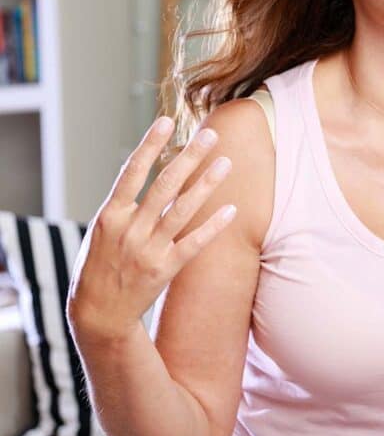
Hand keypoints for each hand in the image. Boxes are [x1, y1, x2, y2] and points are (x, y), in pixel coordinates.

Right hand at [67, 116, 236, 342]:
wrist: (98, 314)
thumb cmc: (100, 266)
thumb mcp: (101, 232)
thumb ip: (124, 205)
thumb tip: (145, 170)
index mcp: (109, 215)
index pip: (132, 171)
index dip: (150, 145)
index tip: (167, 121)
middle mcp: (129, 229)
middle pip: (164, 185)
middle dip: (189, 157)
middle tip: (211, 135)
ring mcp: (148, 250)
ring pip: (183, 210)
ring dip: (207, 184)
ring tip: (226, 162)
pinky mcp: (165, 269)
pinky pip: (194, 243)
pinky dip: (213, 226)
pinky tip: (232, 209)